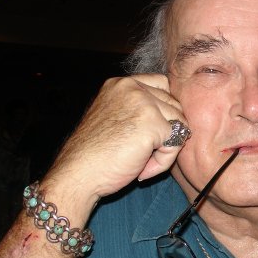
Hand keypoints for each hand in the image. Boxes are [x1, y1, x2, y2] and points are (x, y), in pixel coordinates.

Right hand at [44, 74, 187, 205]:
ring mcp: (143, 103)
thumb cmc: (95, 155)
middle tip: (143, 154)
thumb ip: (138, 111)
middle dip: (166, 132)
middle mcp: (132, 88)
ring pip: (179, 123)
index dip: (164, 111)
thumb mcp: (114, 119)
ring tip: (142, 162)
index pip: (162, 85)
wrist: (78, 174)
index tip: (151, 133)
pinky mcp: (152, 123)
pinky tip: (142, 169)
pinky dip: (164, 161)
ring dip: (166, 148)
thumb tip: (175, 119)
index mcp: (120, 84)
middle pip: (174, 105)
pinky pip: (176, 142)